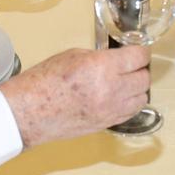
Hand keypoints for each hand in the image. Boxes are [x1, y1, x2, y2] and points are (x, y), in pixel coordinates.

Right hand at [0, 45, 151, 143]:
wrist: (29, 112)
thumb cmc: (44, 81)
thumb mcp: (73, 56)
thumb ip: (100, 57)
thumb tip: (116, 60)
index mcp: (102, 67)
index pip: (138, 57)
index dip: (141, 52)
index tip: (139, 51)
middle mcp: (111, 89)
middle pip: (144, 78)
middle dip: (140, 69)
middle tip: (131, 65)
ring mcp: (110, 110)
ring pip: (141, 98)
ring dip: (137, 88)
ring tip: (125, 82)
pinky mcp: (107, 124)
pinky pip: (130, 113)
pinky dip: (129, 103)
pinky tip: (119, 97)